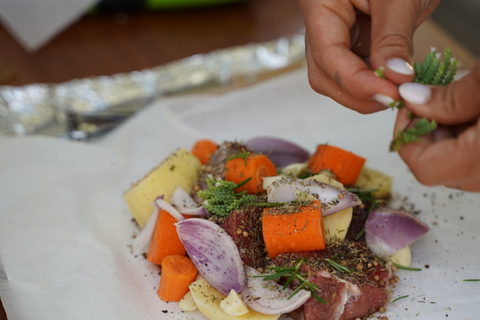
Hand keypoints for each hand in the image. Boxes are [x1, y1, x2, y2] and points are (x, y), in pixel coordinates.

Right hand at [298, 0, 439, 112]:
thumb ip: (393, 37)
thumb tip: (395, 77)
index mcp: (319, 6)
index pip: (327, 56)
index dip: (356, 82)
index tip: (389, 93)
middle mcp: (321, 25)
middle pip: (323, 75)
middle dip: (356, 93)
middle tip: (392, 97)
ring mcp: (334, 36)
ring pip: (335, 79)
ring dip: (364, 91)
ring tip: (394, 88)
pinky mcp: (351, 42)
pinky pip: (353, 71)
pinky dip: (372, 82)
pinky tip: (390, 80)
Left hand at [394, 60, 479, 191]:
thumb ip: (449, 97)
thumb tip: (410, 100)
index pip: (424, 168)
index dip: (408, 136)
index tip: (409, 105)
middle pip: (441, 167)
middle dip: (428, 131)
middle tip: (433, 98)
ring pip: (461, 162)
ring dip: (450, 132)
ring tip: (462, 98)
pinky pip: (478, 156)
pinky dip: (469, 134)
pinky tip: (475, 107)